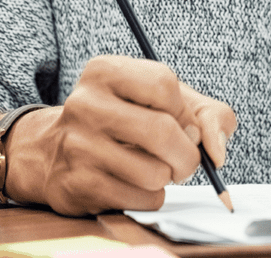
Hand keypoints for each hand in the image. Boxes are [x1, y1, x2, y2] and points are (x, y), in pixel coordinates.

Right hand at [5, 55, 236, 215]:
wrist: (54, 152)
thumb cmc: (123, 121)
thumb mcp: (162, 101)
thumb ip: (207, 113)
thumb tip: (216, 150)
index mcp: (104, 72)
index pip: (164, 84)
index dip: (184, 111)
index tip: (181, 122)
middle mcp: (86, 104)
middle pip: (162, 131)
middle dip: (187, 154)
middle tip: (183, 159)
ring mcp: (78, 146)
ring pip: (154, 173)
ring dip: (167, 178)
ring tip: (154, 169)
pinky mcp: (78, 185)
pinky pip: (140, 199)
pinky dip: (151, 197)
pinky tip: (134, 184)